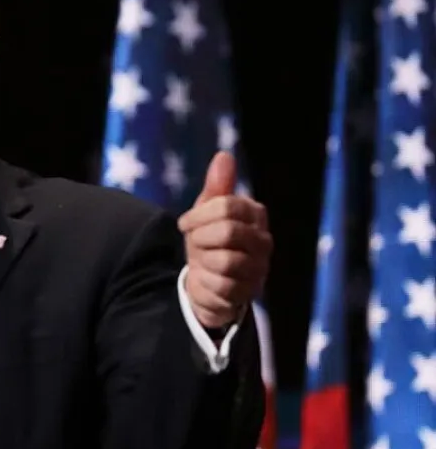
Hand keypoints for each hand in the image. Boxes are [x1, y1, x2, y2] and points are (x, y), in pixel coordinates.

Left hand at [177, 152, 271, 328]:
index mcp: (255, 215)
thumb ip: (216, 187)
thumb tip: (224, 155)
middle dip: (200, 238)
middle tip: (195, 244)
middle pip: (227, 231)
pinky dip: (206, 282)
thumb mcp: (206, 213)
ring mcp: (259, 268)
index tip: (184, 224)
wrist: (208, 285)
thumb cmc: (208, 242)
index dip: (198, 215)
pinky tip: (206, 279)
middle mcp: (264, 241)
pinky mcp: (249, 293)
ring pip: (226, 260)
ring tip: (203, 261)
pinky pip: (223, 285)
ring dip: (203, 261)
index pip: (227, 206)